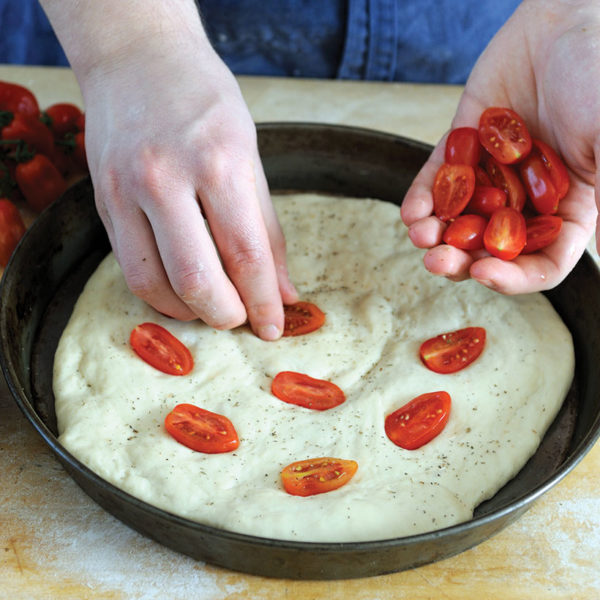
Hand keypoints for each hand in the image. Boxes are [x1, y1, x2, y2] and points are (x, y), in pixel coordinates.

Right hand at [41, 0, 297, 338]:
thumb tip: (284, 291)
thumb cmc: (204, 101)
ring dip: (189, 312)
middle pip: (196, 279)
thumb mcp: (251, 156)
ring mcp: (125, 190)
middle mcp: (165, 177)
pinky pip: (129, 267)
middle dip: (226, 316)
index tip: (274, 328)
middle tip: (242, 320)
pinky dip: (160, 292)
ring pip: (153, 284)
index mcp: (217, 161)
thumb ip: (267, 229)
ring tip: (213, 308)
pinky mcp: (101, 202)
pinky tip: (182, 291)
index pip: (246, 255)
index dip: (263, 302)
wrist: (136, 56)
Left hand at [401, 0, 598, 293]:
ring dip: (436, 236)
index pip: (544, 262)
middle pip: (492, 249)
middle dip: (462, 261)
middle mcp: (528, 198)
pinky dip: (422, 199)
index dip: (515, 278)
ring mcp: (492, 174)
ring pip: (460, 221)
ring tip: (420, 236)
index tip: (485, 274)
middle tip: (439, 261)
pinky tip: (412, 212)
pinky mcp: (463, 148)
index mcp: (570, 208)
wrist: (565, 17)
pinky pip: (438, 181)